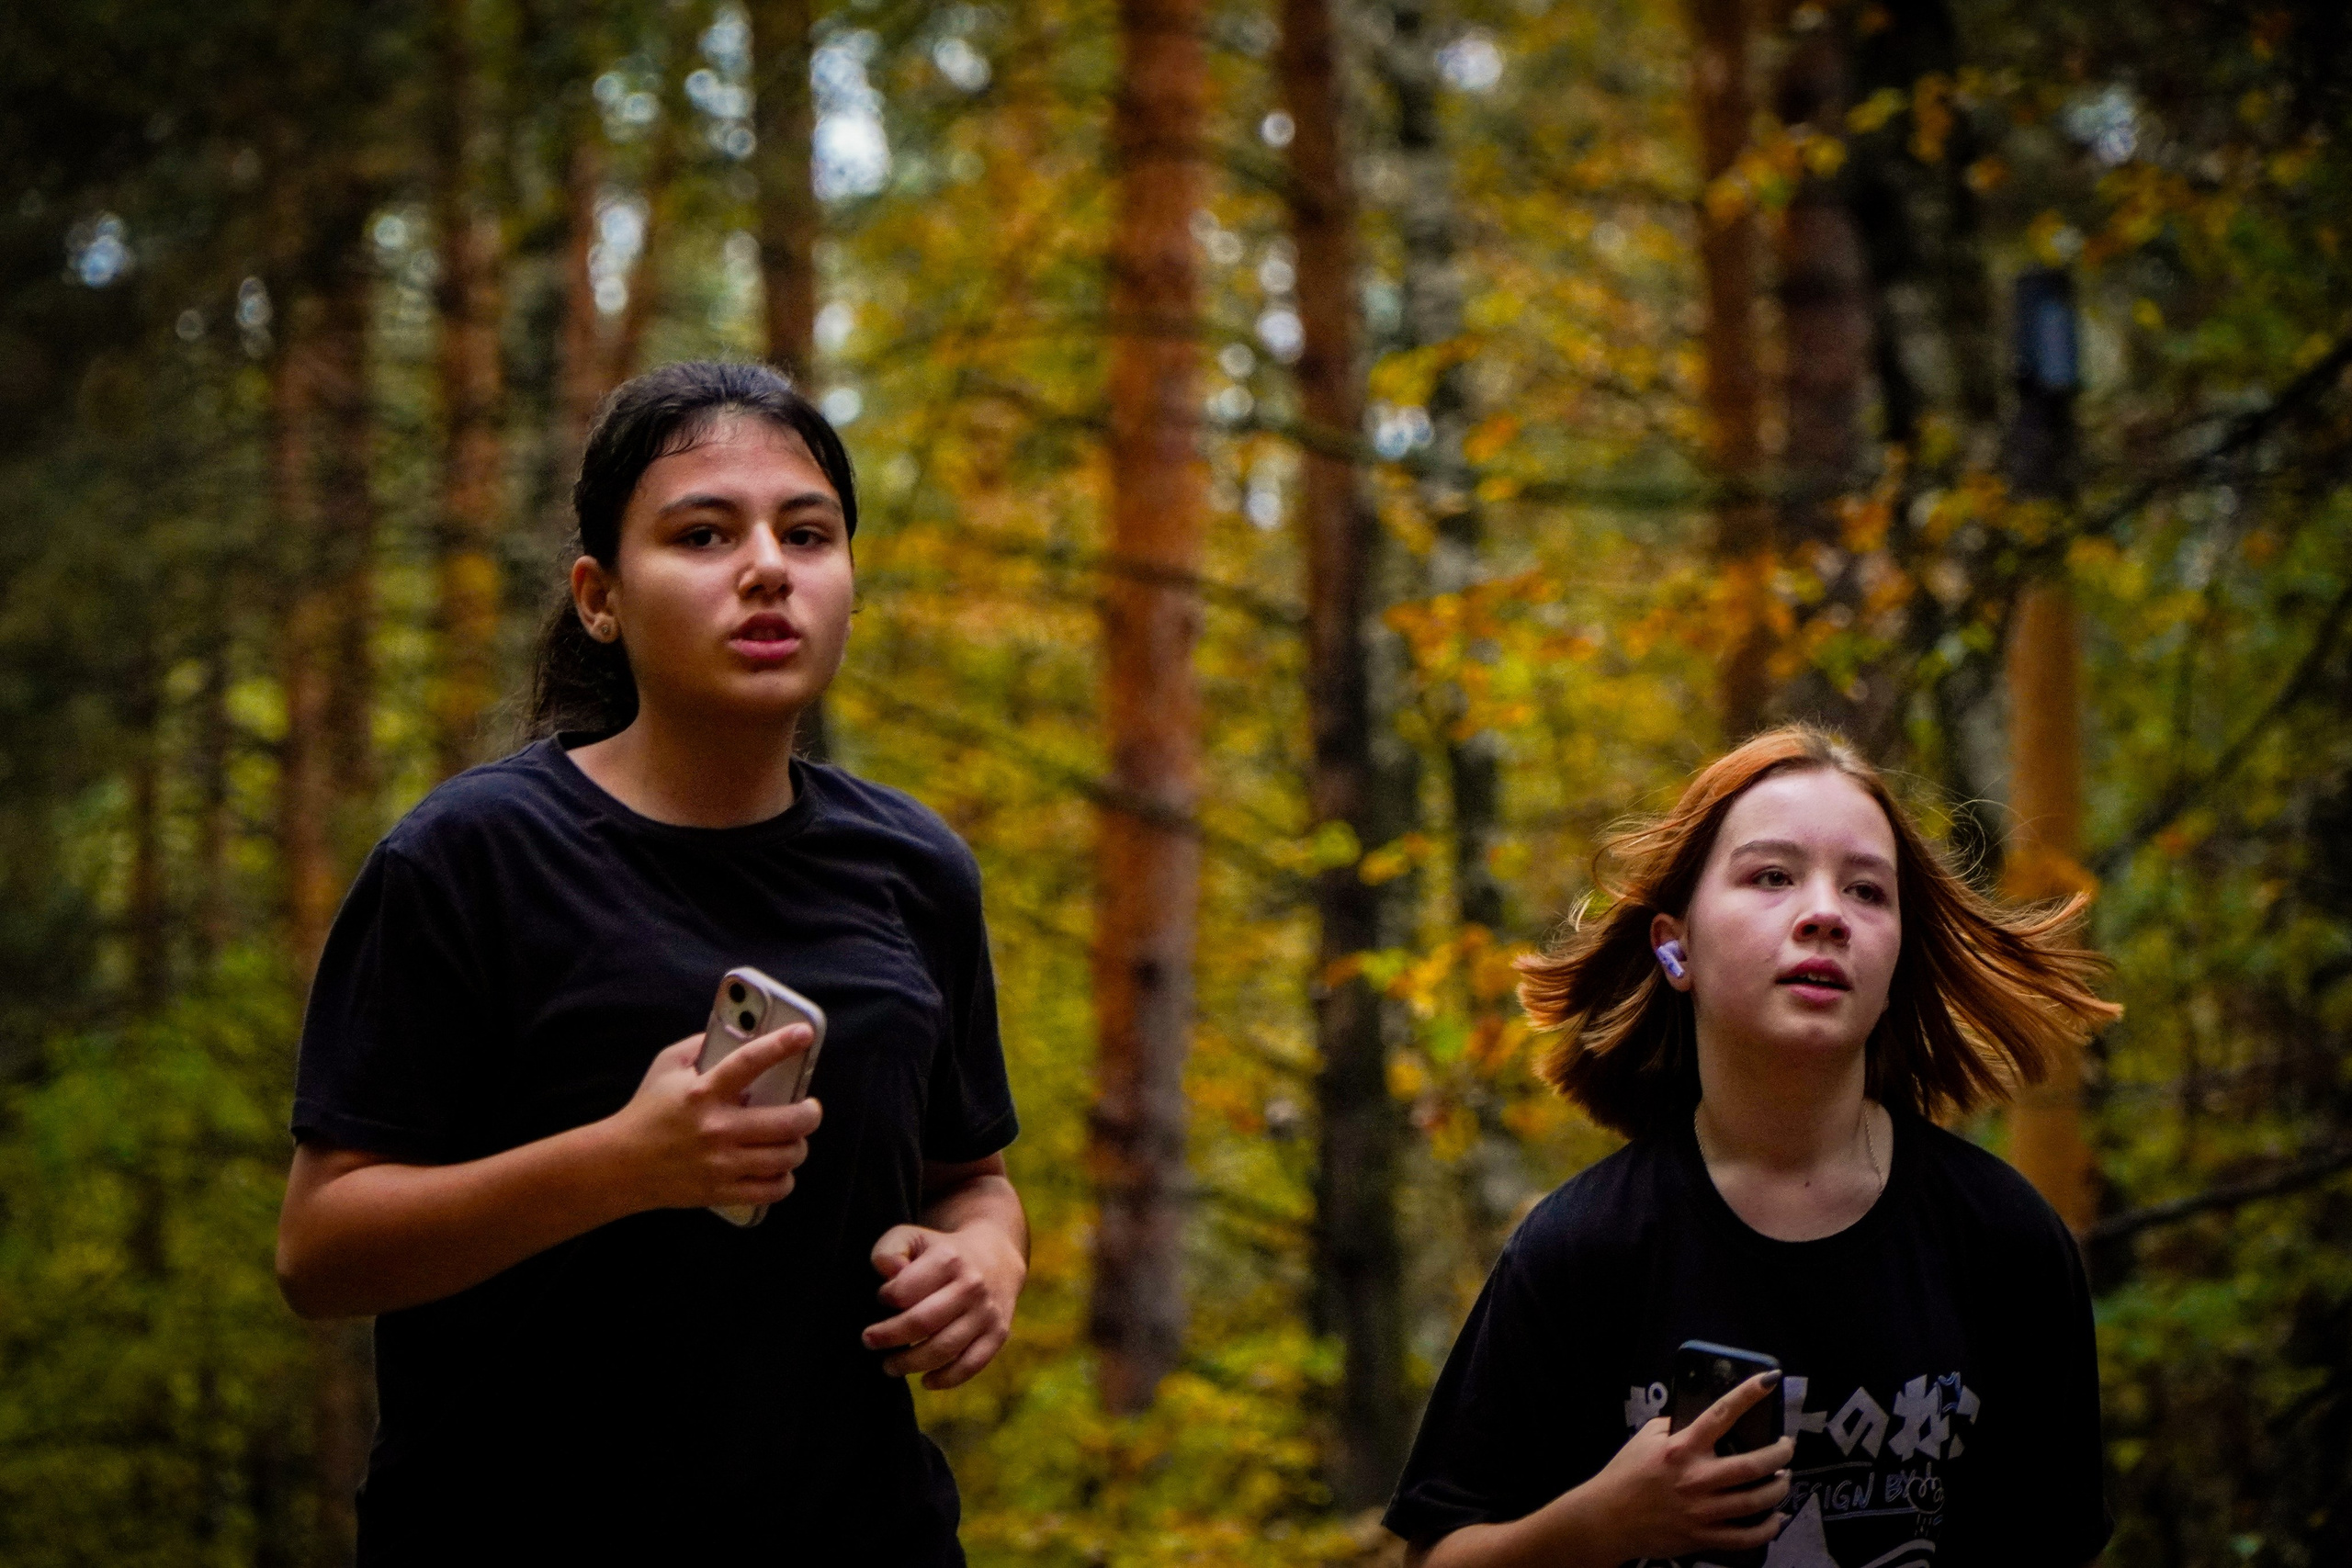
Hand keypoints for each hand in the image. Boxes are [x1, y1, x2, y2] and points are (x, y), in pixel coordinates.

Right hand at [602, 1024, 821, 1212]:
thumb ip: (700, 1046)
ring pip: (786, 1157)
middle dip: (810, 1113)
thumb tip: (738, 1031)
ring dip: (799, 1146)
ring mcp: (720, 1164)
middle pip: (788, 1122)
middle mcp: (716, 1128)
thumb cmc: (648, 1111)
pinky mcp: (721, 1192)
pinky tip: (778, 1168)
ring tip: (792, 1138)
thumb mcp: (666, 1066)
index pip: (749, 1062)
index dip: (781, 1045)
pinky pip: (772, 1190)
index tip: (804, 1032)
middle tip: (809, 1108)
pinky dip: (784, 1179)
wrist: (619, 1165)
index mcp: (703, 1092)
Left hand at [862, 1222, 1024, 1388]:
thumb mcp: (913, 1237)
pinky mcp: (998, 1334)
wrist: (996, 1258)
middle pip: (923, 1322)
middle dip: (889, 1336)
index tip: (881, 1300)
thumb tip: (888, 1276)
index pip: (905, 1290)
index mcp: (948, 1259)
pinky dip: (947, 1379)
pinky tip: (926, 1380)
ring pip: (945, 1348)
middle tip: (869, 1341)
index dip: (886, 1298)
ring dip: (910, 1363)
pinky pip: (971, 1365)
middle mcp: (972, 1286)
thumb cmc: (942, 1252)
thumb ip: (890, 1251)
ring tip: (889, 1365)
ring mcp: (986, 1312)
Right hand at [1582, 1372, 1794, 1563]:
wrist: (1607, 1519)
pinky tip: (1776, 1518)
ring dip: (1780, 1488)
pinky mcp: (1704, 1537)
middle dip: (1781, 1453)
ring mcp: (1703, 1511)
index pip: (1722, 1414)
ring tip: (1784, 1478)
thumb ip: (1675, 1426)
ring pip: (1758, 1500)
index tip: (1770, 1380)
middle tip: (1787, 1447)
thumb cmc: (1625, 1475)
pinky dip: (1769, 1528)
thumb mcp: (1645, 1438)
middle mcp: (1696, 1478)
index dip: (1749, 1394)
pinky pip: (1747, 1537)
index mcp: (1682, 1447)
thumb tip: (1701, 1417)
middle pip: (1754, 1464)